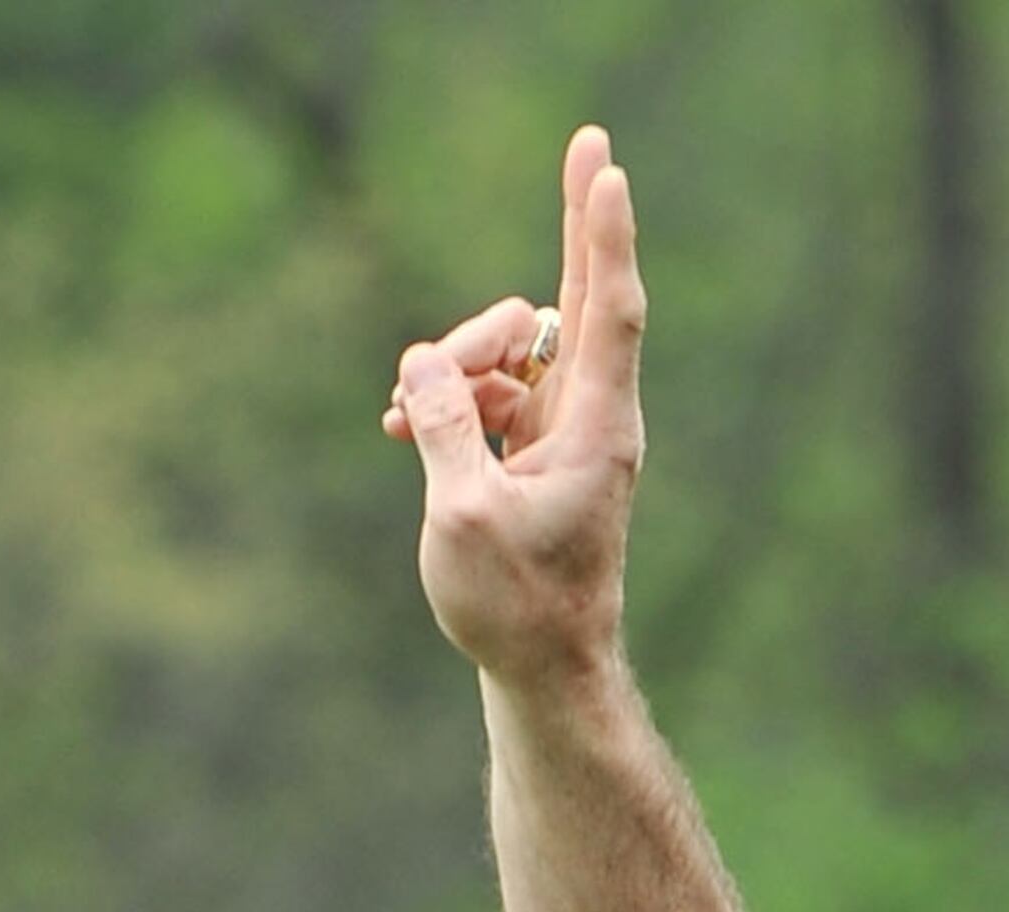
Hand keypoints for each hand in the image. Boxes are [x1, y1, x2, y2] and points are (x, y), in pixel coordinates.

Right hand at [386, 125, 645, 689]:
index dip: (603, 236)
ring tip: (406, 415)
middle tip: (589, 139)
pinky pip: (484, 391)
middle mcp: (589, 419)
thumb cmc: (517, 609)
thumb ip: (442, 424)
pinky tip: (400, 426)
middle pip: (575, 297)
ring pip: (506, 348)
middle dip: (577, 221)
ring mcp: (560, 432)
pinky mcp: (530, 451)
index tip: (608, 171)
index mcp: (595, 430)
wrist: (544, 674)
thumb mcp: (464, 513)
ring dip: (453, 361)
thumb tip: (423, 365)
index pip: (607, 311)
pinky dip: (445, 398)